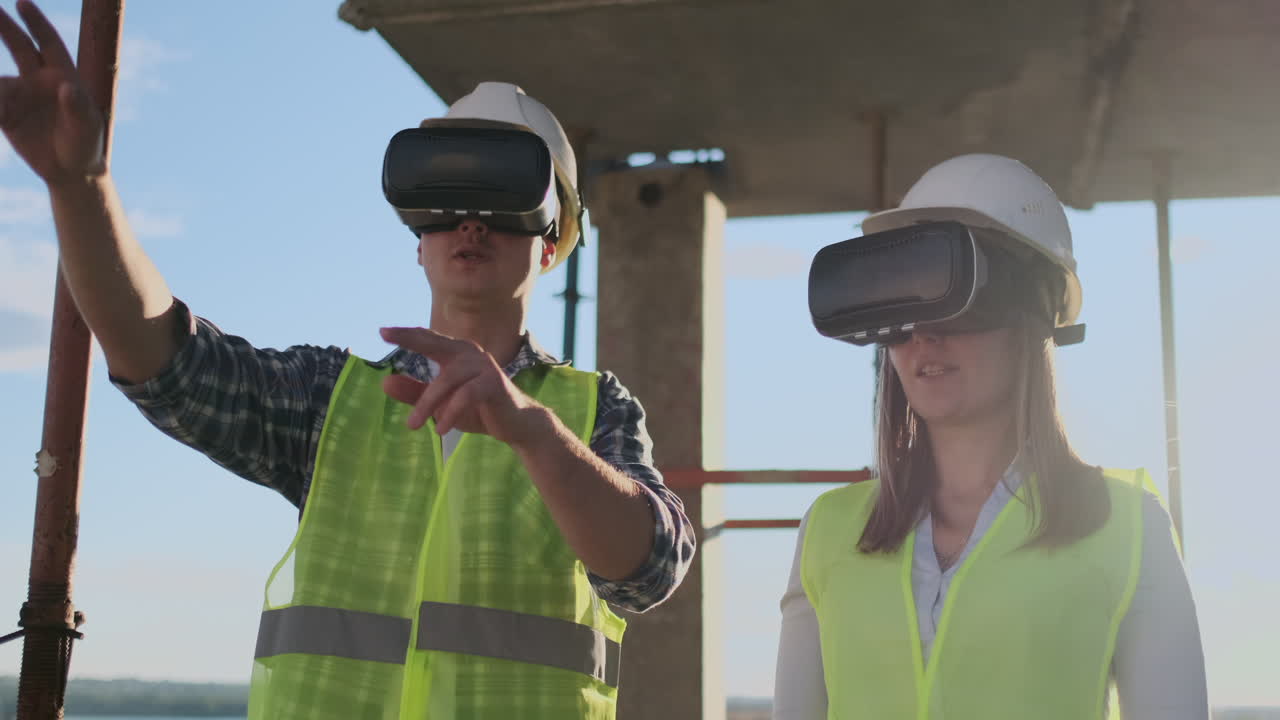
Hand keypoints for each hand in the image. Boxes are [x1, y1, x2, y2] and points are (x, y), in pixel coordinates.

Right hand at [0, 0, 105, 184]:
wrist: (71, 172)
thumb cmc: (86, 146)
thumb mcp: (87, 128)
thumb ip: (77, 108)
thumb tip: (67, 87)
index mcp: (62, 76)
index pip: (48, 42)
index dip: (36, 22)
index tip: (22, 3)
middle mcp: (39, 80)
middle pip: (18, 45)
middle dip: (4, 25)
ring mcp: (21, 95)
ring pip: (0, 81)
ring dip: (1, 94)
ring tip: (6, 115)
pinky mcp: (6, 113)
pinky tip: (3, 118)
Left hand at [379, 327, 550, 446]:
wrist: (515, 424)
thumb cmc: (478, 409)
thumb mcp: (441, 403)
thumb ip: (415, 393)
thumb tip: (384, 382)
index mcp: (457, 353)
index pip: (427, 340)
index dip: (405, 334)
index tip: (382, 331)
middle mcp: (470, 353)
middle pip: (435, 342)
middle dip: (410, 338)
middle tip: (385, 334)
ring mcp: (483, 366)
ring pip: (447, 379)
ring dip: (428, 403)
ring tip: (412, 425)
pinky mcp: (494, 383)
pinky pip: (466, 395)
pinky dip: (451, 412)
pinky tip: (440, 429)